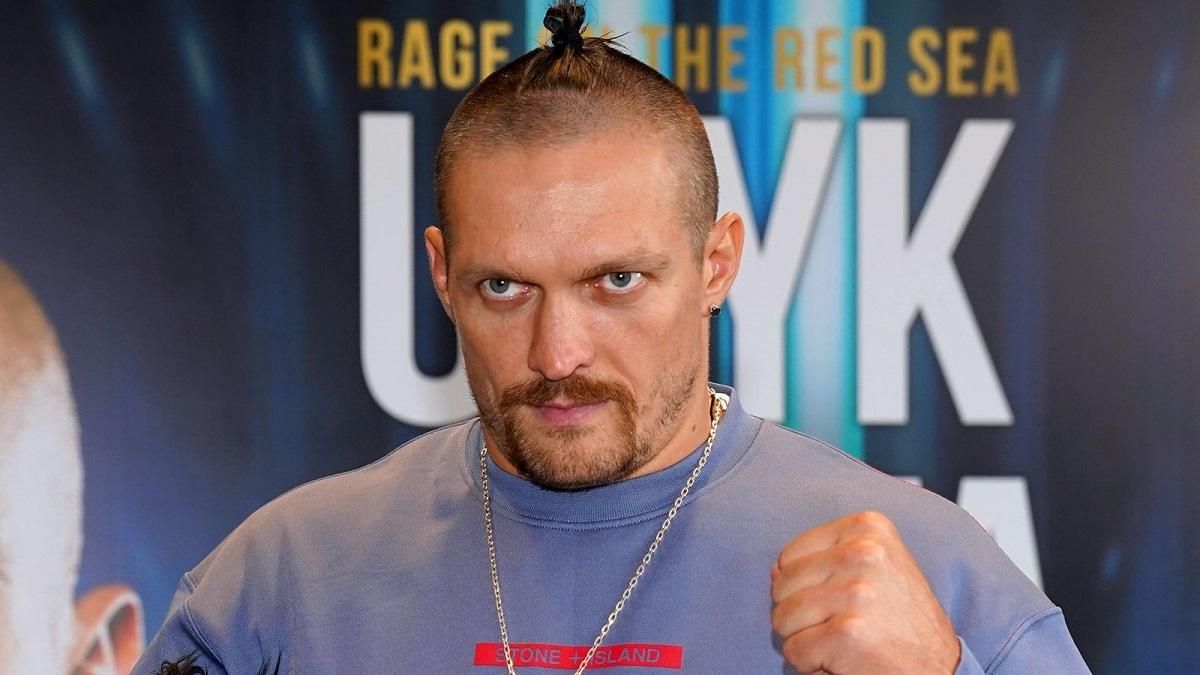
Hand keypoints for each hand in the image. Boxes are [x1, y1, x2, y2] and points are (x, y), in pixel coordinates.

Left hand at [770, 511, 959, 674]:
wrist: (943, 668)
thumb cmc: (904, 619)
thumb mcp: (876, 568)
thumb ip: (826, 559)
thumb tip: (774, 570)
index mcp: (869, 526)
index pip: (791, 554)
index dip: (805, 586)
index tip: (839, 599)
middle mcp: (864, 552)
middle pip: (782, 585)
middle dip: (800, 613)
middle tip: (842, 624)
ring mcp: (857, 591)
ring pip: (782, 618)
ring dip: (805, 639)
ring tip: (844, 640)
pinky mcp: (848, 632)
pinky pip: (794, 650)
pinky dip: (811, 664)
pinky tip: (845, 659)